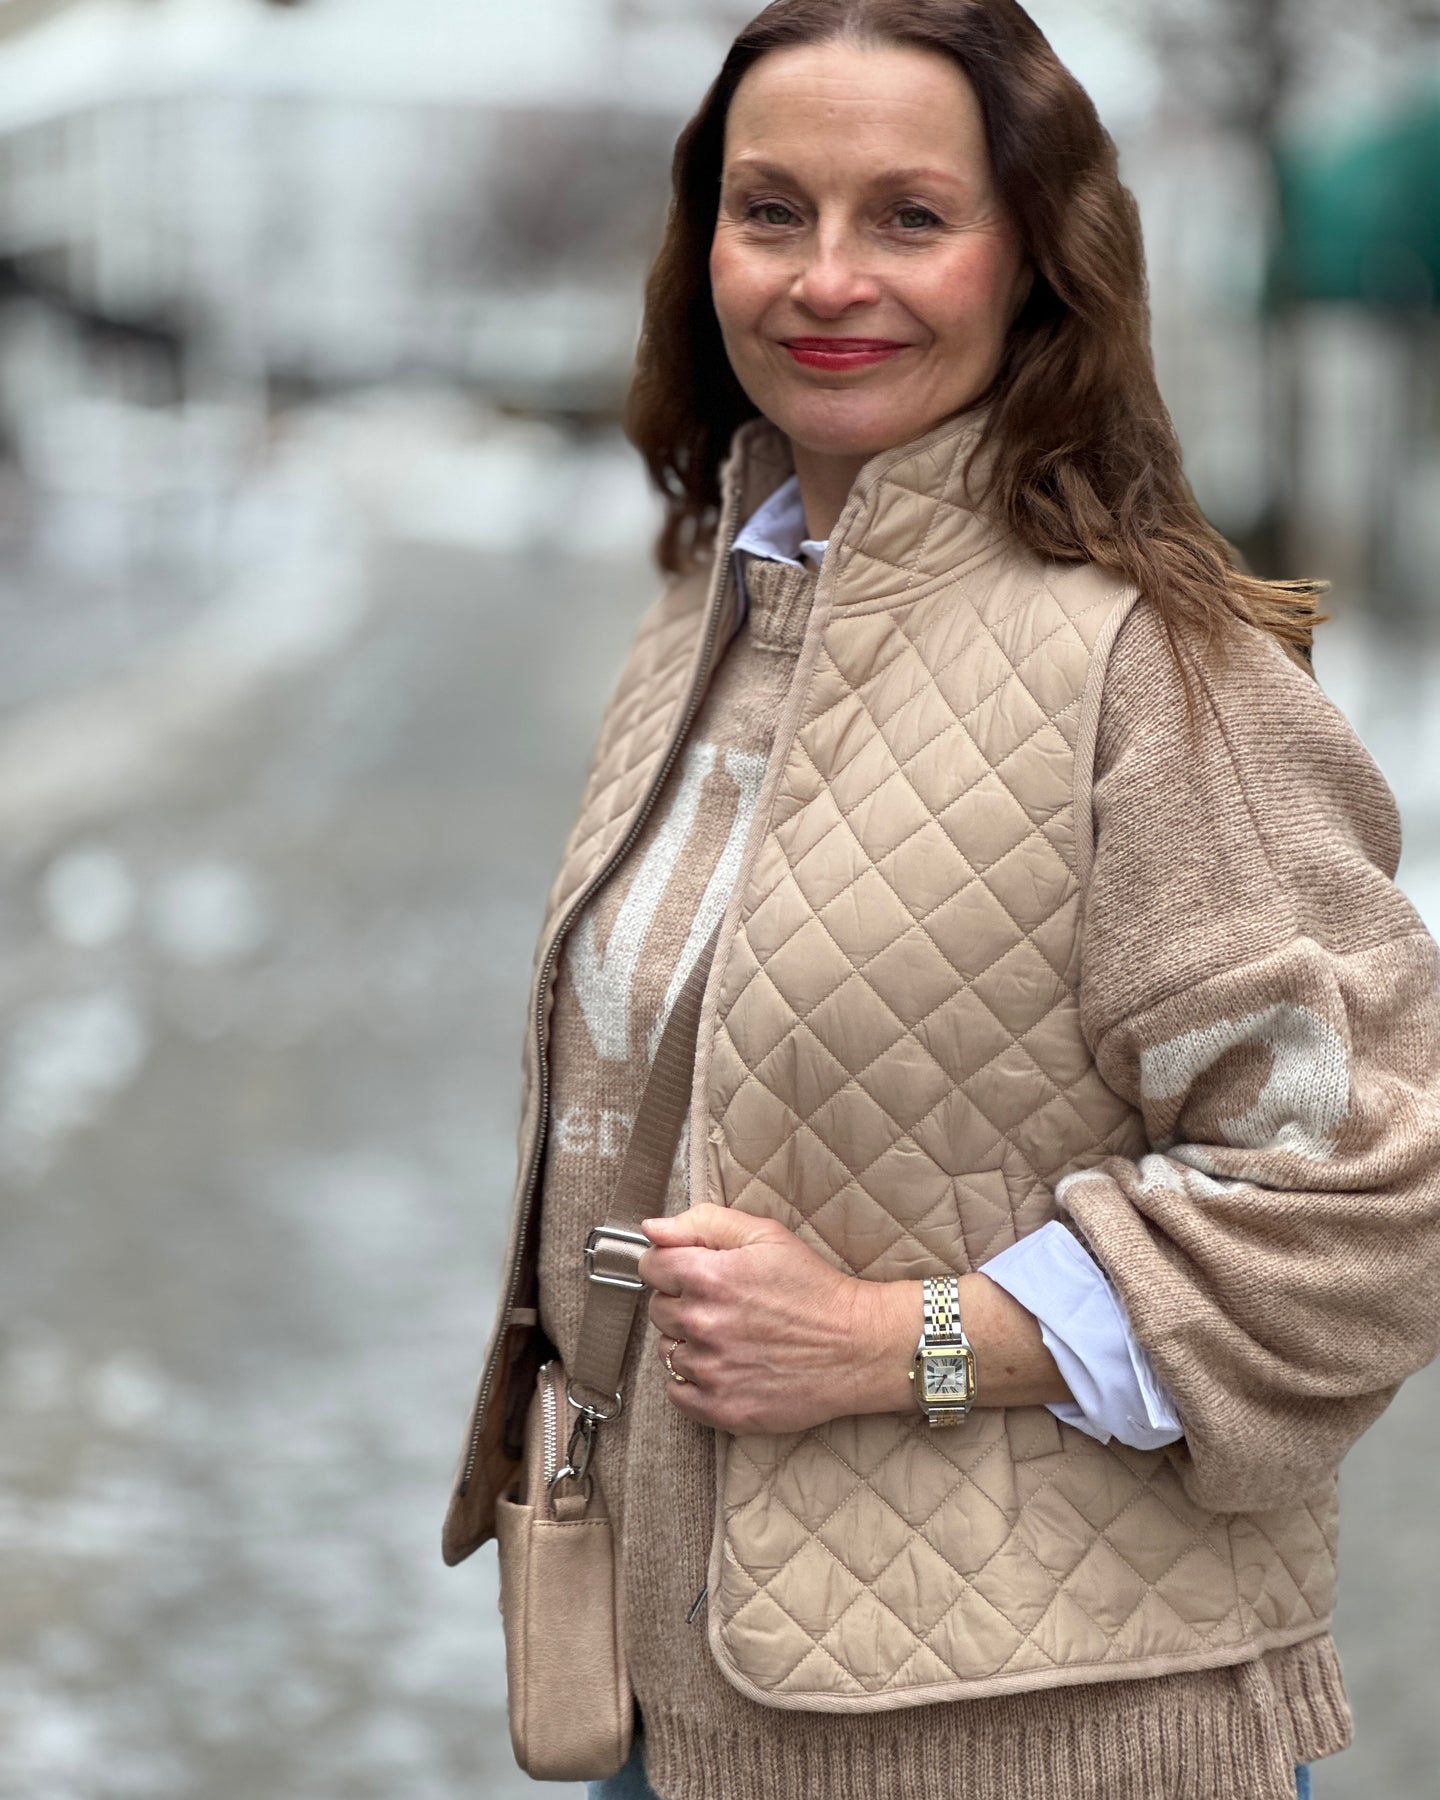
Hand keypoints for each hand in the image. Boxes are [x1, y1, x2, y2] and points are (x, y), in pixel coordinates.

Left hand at [637, 1203, 909, 1433]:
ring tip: (729, 1337)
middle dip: (682, 1302)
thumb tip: (652, 1228)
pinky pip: (677, 1392)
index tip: (690, 1271)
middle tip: (722, 1304)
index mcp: (708, 1276)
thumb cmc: (813, 1286)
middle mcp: (702, 1324)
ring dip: (688, 1343)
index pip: (650, 1266)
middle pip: (658, 1309)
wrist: (857, 1346)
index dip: (668, 1264)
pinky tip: (723, 1367)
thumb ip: (703, 1223)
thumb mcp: (765, 1236)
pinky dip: (692, 1381)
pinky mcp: (722, 1407)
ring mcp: (711, 1370)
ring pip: (667, 1351)